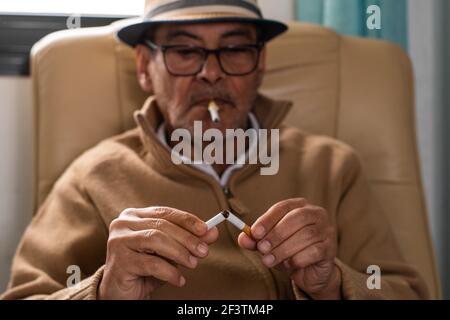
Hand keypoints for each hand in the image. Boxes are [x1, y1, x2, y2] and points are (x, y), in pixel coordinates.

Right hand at [98, 207, 217, 299]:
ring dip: (180, 253)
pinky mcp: (119, 261)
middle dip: (187, 238)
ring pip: (156, 240)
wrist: (119, 292)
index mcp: (134, 215)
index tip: (206, 229)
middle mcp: (123, 224)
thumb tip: (212, 232)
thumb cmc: (144, 269)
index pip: (165, 212)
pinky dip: (170, 272)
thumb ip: (188, 240)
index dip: (187, 220)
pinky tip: (179, 279)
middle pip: (162, 225)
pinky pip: (151, 264)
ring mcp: (118, 241)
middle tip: (203, 251)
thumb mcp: (169, 252)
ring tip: (192, 264)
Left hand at [238, 198, 340, 299]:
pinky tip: (288, 265)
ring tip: (270, 260)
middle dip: (276, 234)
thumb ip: (256, 240)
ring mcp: (326, 230)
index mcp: (299, 206)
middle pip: (296, 218)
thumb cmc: (289, 251)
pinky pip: (314, 251)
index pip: (282, 207)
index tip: (254, 233)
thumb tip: (243, 238)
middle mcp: (316, 213)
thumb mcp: (270, 244)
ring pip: (305, 235)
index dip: (267, 219)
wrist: (310, 271)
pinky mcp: (330, 248)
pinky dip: (297, 259)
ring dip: (284, 249)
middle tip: (262, 249)